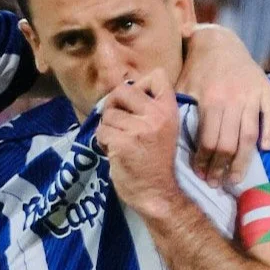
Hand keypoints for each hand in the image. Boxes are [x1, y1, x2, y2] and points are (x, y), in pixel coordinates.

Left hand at [94, 71, 180, 220]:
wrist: (158, 193)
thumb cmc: (156, 161)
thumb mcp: (162, 129)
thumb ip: (147, 109)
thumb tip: (119, 90)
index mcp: (169, 110)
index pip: (158, 75)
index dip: (140, 84)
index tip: (135, 102)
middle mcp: (156, 116)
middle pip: (122, 90)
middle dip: (113, 104)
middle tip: (116, 121)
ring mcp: (138, 129)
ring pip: (108, 114)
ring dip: (108, 128)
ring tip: (118, 141)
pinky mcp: (122, 143)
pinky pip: (101, 131)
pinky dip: (102, 141)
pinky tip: (113, 151)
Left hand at [179, 26, 269, 185]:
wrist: (219, 41)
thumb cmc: (196, 68)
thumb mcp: (180, 86)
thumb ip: (176, 109)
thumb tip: (163, 136)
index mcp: (209, 100)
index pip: (207, 140)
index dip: (204, 161)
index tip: (201, 175)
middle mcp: (231, 99)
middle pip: (227, 144)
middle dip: (221, 168)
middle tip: (217, 184)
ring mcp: (251, 95)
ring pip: (249, 136)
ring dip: (243, 161)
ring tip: (236, 179)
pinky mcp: (266, 89)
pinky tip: (266, 150)